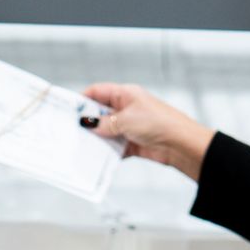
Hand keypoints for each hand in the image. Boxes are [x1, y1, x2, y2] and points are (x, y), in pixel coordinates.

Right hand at [79, 83, 215, 181]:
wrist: (180, 145)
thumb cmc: (159, 123)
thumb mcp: (126, 120)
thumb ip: (105, 122)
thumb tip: (89, 123)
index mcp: (125, 95)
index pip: (98, 92)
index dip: (83, 99)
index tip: (70, 109)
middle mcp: (126, 109)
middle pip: (100, 113)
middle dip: (88, 122)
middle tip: (72, 130)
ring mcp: (129, 126)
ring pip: (106, 132)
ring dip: (97, 139)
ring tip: (81, 146)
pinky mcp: (133, 143)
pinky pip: (115, 147)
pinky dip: (107, 152)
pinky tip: (98, 157)